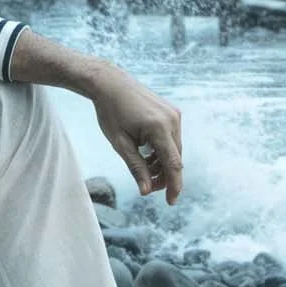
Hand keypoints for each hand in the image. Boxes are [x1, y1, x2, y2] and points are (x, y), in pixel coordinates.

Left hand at [88, 65, 183, 203]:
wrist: (111, 83)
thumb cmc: (110, 112)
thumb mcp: (120, 143)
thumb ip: (136, 167)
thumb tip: (146, 191)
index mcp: (159, 128)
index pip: (173, 164)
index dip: (173, 185)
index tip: (170, 202)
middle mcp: (172, 120)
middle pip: (175, 159)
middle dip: (164, 176)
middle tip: (147, 186)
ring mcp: (174, 115)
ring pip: (174, 150)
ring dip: (162, 163)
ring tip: (143, 167)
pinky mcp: (172, 112)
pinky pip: (172, 138)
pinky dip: (162, 150)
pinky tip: (147, 154)